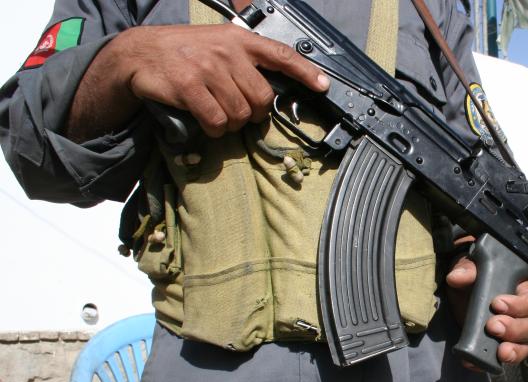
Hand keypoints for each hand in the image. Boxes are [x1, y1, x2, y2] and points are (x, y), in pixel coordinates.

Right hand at [67, 24, 328, 140]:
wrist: (139, 53)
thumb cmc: (183, 53)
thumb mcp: (217, 44)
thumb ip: (244, 61)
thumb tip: (270, 90)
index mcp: (238, 40)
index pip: (281, 54)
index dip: (305, 72)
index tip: (323, 86)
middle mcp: (227, 51)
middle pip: (261, 98)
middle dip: (253, 113)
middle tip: (239, 112)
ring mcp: (208, 68)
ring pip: (240, 114)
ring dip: (230, 124)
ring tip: (216, 115)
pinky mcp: (189, 86)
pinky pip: (216, 120)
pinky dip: (214, 129)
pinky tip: (206, 122)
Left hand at [446, 253, 527, 367]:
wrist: (457, 297)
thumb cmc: (471, 279)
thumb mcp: (468, 267)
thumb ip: (466, 269)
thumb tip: (458, 277)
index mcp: (519, 292)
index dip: (518, 304)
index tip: (497, 304)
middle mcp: (520, 315)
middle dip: (513, 328)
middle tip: (493, 326)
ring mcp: (511, 334)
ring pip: (523, 345)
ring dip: (513, 350)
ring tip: (500, 351)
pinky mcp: (499, 348)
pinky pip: (504, 360)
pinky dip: (493, 364)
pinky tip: (478, 363)